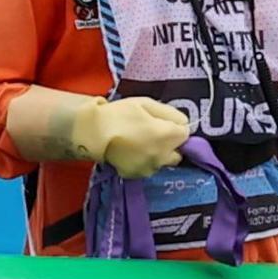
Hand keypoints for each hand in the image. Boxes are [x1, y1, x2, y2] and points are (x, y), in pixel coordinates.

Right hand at [73, 96, 192, 178]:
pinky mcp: (136, 175)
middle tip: (154, 134)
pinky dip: (144, 162)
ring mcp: (150, 168)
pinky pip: (148, 168)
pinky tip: (131, 152)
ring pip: (163, 162)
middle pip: (178, 152)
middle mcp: (163, 156)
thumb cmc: (119, 114)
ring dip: (158, 154)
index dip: (176, 127)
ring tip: (140, 143)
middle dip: (171, 144)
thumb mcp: (145, 104)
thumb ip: (169, 113)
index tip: (163, 122)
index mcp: (167, 136)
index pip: (186, 134)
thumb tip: (183, 122)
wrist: (92, 132)